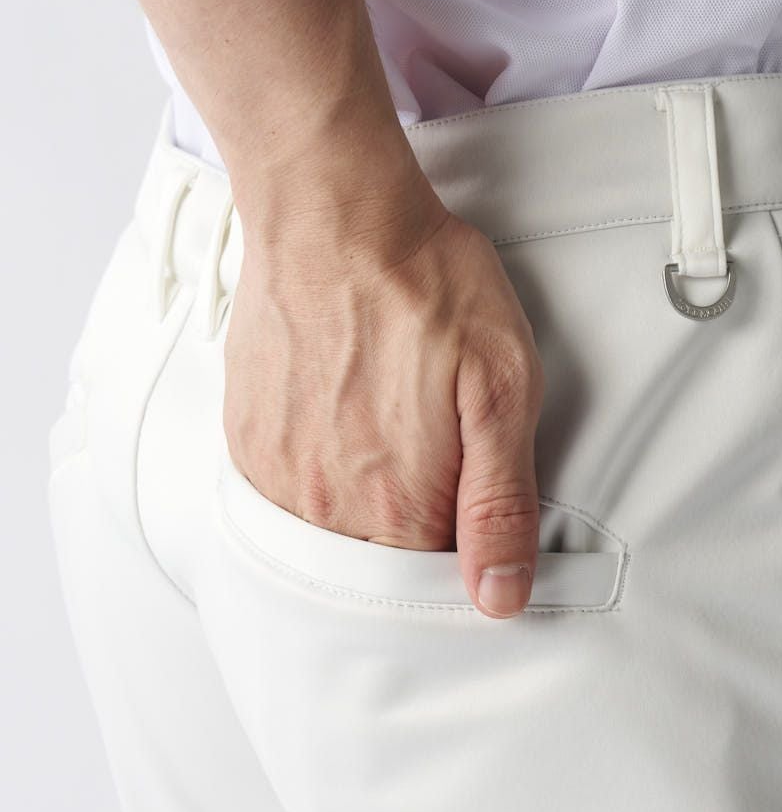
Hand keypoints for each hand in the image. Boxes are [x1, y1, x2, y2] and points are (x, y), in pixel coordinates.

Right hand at [223, 188, 546, 618]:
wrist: (335, 215)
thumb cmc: (426, 288)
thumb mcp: (503, 390)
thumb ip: (501, 504)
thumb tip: (500, 596)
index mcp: (399, 508)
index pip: (435, 583)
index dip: (463, 551)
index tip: (470, 503)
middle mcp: (327, 507)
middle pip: (380, 563)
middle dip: (413, 527)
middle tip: (430, 447)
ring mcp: (278, 476)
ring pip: (331, 532)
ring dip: (363, 502)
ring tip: (387, 426)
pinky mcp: (248, 441)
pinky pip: (287, 493)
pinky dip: (319, 474)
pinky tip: (344, 420)